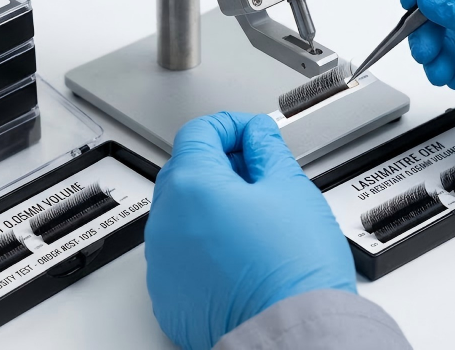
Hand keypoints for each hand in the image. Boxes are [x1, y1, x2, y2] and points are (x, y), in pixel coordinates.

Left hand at [145, 112, 356, 349]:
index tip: (251, 133)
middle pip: (186, 171)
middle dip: (221, 165)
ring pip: (182, 215)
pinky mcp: (167, 295)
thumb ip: (267, 150)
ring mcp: (162, 262)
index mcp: (192, 186)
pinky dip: (205, 247)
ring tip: (257, 220)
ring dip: (212, 206)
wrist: (290, 333)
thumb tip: (257, 136)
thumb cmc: (293, 270)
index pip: (199, 132)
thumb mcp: (291, 188)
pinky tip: (242, 254)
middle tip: (260, 175)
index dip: (231, 125)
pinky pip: (181, 256)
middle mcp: (165, 221)